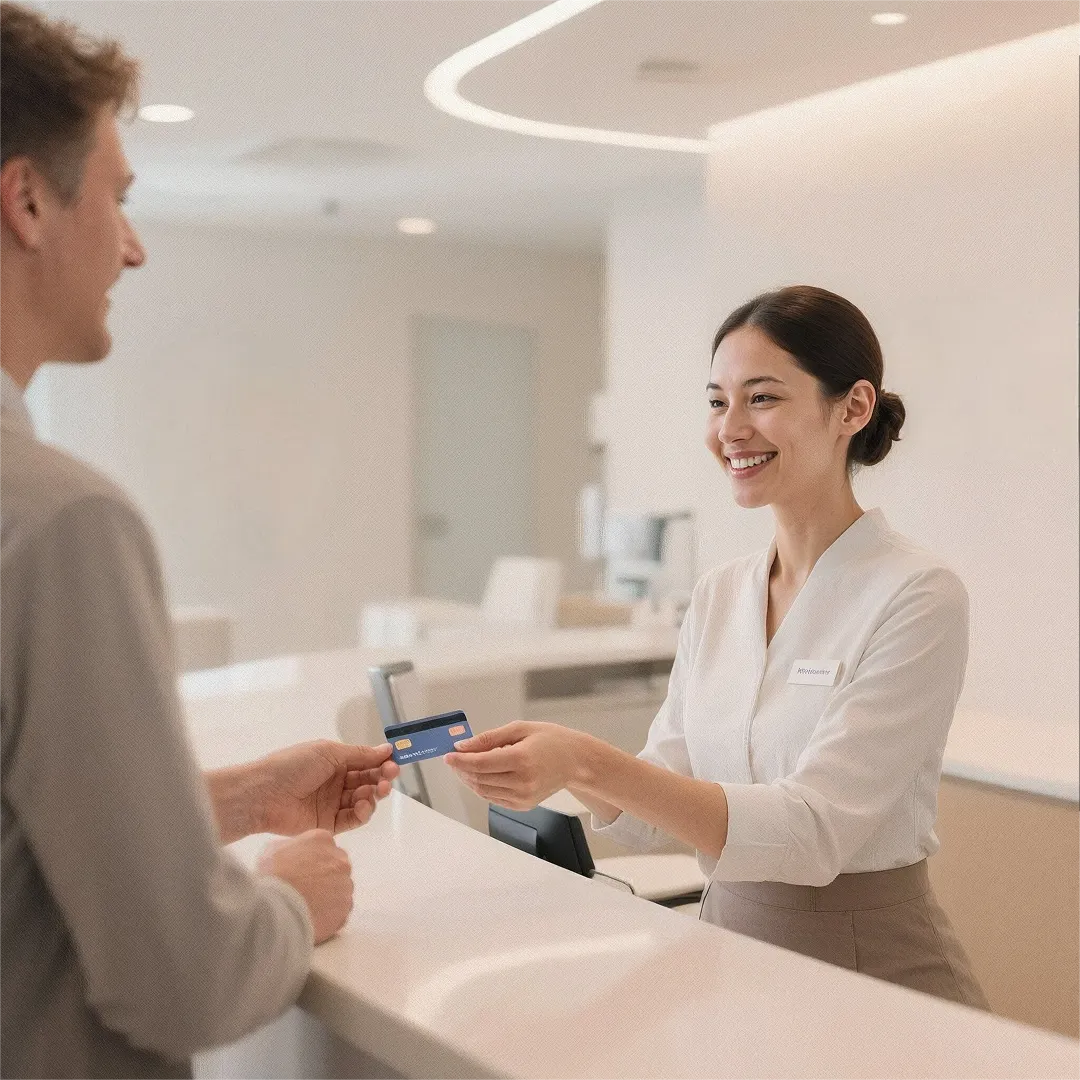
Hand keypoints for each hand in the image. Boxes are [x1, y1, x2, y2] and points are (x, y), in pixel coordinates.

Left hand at [253, 740, 399, 835]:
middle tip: (390, 776)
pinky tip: (363, 805)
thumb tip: (387, 749)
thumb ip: (359, 754)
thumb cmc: (294, 765)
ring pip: (363, 801)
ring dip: (374, 795)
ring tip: (375, 791)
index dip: (381, 762)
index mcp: (334, 762)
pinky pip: (352, 819)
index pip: (365, 762)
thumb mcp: (328, 752)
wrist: (263, 794)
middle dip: (382, 778)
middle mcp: (335, 782)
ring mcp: (332, 804)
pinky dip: (362, 813)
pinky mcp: (329, 825)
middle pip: (367, 782)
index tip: (396, 760)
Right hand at [257, 829, 352, 943]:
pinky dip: (330, 914)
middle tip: (305, 889)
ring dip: (328, 896)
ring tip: (307, 906)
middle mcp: (339, 859)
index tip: (301, 871)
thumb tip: (293, 855)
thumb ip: (290, 848)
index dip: (311, 860)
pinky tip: (313, 917)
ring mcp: (345, 884)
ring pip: (340, 889)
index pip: (323, 846)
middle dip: (323, 876)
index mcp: (322, 840)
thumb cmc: (272, 878)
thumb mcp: (272, 851)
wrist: (277, 908)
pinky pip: (341, 910)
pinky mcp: (346, 907)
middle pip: (335, 866)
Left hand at [444, 722, 586, 809]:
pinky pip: (493, 798)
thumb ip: (489, 738)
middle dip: (461, 769)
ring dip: (469, 779)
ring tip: (464, 765)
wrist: (576, 762)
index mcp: (522, 759)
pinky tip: (480, 775)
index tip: (448, 754)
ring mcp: (523, 797)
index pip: (480, 764)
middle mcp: (522, 782)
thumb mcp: (520, 729)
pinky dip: (482, 787)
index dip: (460, 760)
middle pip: (479, 779)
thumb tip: (464, 746)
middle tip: (454, 758)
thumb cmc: (551, 740)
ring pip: (483, 791)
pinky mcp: (523, 805)